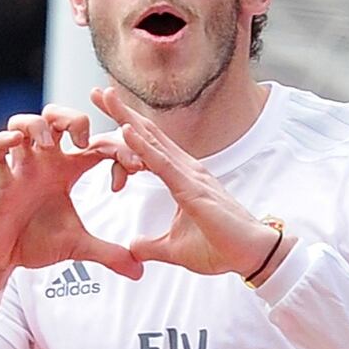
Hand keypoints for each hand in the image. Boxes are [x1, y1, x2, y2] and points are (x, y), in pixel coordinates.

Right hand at [0, 104, 144, 289]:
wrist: (0, 259)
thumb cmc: (35, 242)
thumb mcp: (78, 246)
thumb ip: (110, 253)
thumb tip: (139, 272)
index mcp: (66, 169)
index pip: (96, 143)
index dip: (120, 149)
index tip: (136, 167)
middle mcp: (44, 161)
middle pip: (57, 117)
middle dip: (74, 119)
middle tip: (84, 142)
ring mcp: (20, 166)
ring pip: (25, 122)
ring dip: (39, 125)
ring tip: (49, 145)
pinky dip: (4, 140)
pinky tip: (17, 144)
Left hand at [90, 87, 286, 278]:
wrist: (251, 257)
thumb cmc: (222, 247)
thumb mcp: (175, 249)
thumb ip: (151, 246)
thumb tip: (131, 247)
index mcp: (182, 178)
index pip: (149, 147)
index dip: (127, 128)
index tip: (105, 112)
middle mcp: (186, 169)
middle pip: (148, 134)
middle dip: (122, 112)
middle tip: (97, 92)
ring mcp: (191, 175)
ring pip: (153, 141)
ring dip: (128, 119)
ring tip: (107, 98)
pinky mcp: (192, 188)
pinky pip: (162, 163)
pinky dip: (142, 146)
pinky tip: (125, 131)